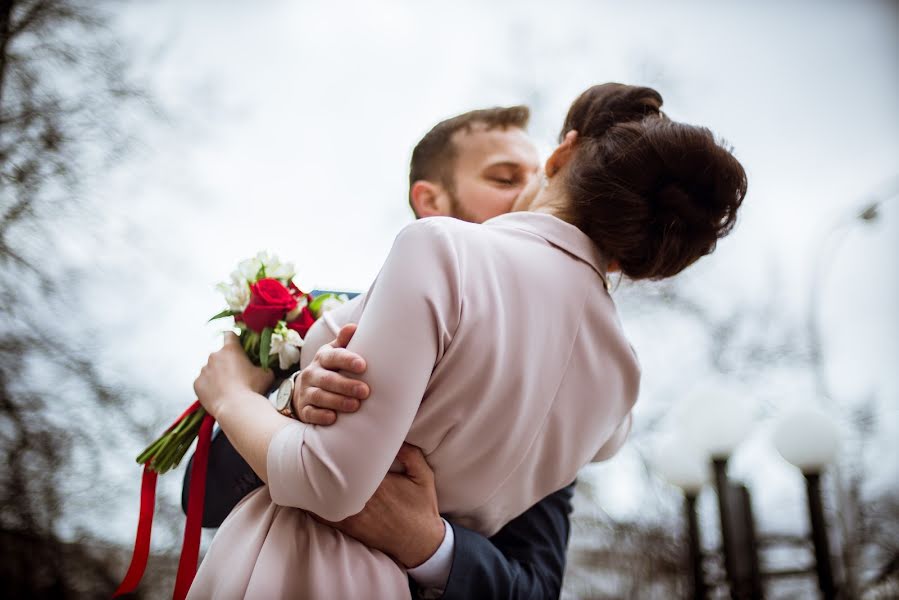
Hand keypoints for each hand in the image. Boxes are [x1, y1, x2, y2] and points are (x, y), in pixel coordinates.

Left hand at [194, 332, 273, 417]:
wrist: (236, 408)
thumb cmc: (252, 389)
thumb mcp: (266, 375)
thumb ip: (264, 367)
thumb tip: (265, 369)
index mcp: (231, 349)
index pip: (229, 334)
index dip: (233, 339)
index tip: (236, 345)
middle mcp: (214, 356)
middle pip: (220, 355)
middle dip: (226, 362)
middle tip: (236, 375)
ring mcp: (204, 370)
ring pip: (210, 369)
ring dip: (217, 375)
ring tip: (227, 389)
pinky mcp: (197, 383)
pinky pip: (203, 382)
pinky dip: (209, 387)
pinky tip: (219, 395)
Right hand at [294, 323, 369, 424]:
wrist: (304, 389)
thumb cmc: (329, 369)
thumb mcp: (334, 353)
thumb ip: (344, 341)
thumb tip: (354, 326)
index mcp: (323, 358)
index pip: (334, 357)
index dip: (347, 360)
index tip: (363, 366)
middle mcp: (312, 374)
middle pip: (328, 379)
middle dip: (346, 385)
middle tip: (365, 391)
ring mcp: (306, 392)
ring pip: (319, 396)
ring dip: (338, 401)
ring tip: (355, 405)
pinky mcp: (304, 409)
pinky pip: (310, 413)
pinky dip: (321, 416)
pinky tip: (333, 418)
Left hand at [315, 444, 444, 568]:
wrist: (419, 542)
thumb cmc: (422, 507)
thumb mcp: (424, 476)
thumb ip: (411, 454)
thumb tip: (395, 438)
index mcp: (380, 484)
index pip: (352, 463)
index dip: (339, 450)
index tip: (333, 439)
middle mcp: (363, 500)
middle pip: (334, 478)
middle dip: (324, 463)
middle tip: (314, 448)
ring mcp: (353, 516)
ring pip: (326, 496)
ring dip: (315, 483)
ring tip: (305, 467)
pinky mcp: (348, 527)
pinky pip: (325, 516)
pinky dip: (314, 505)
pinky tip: (307, 493)